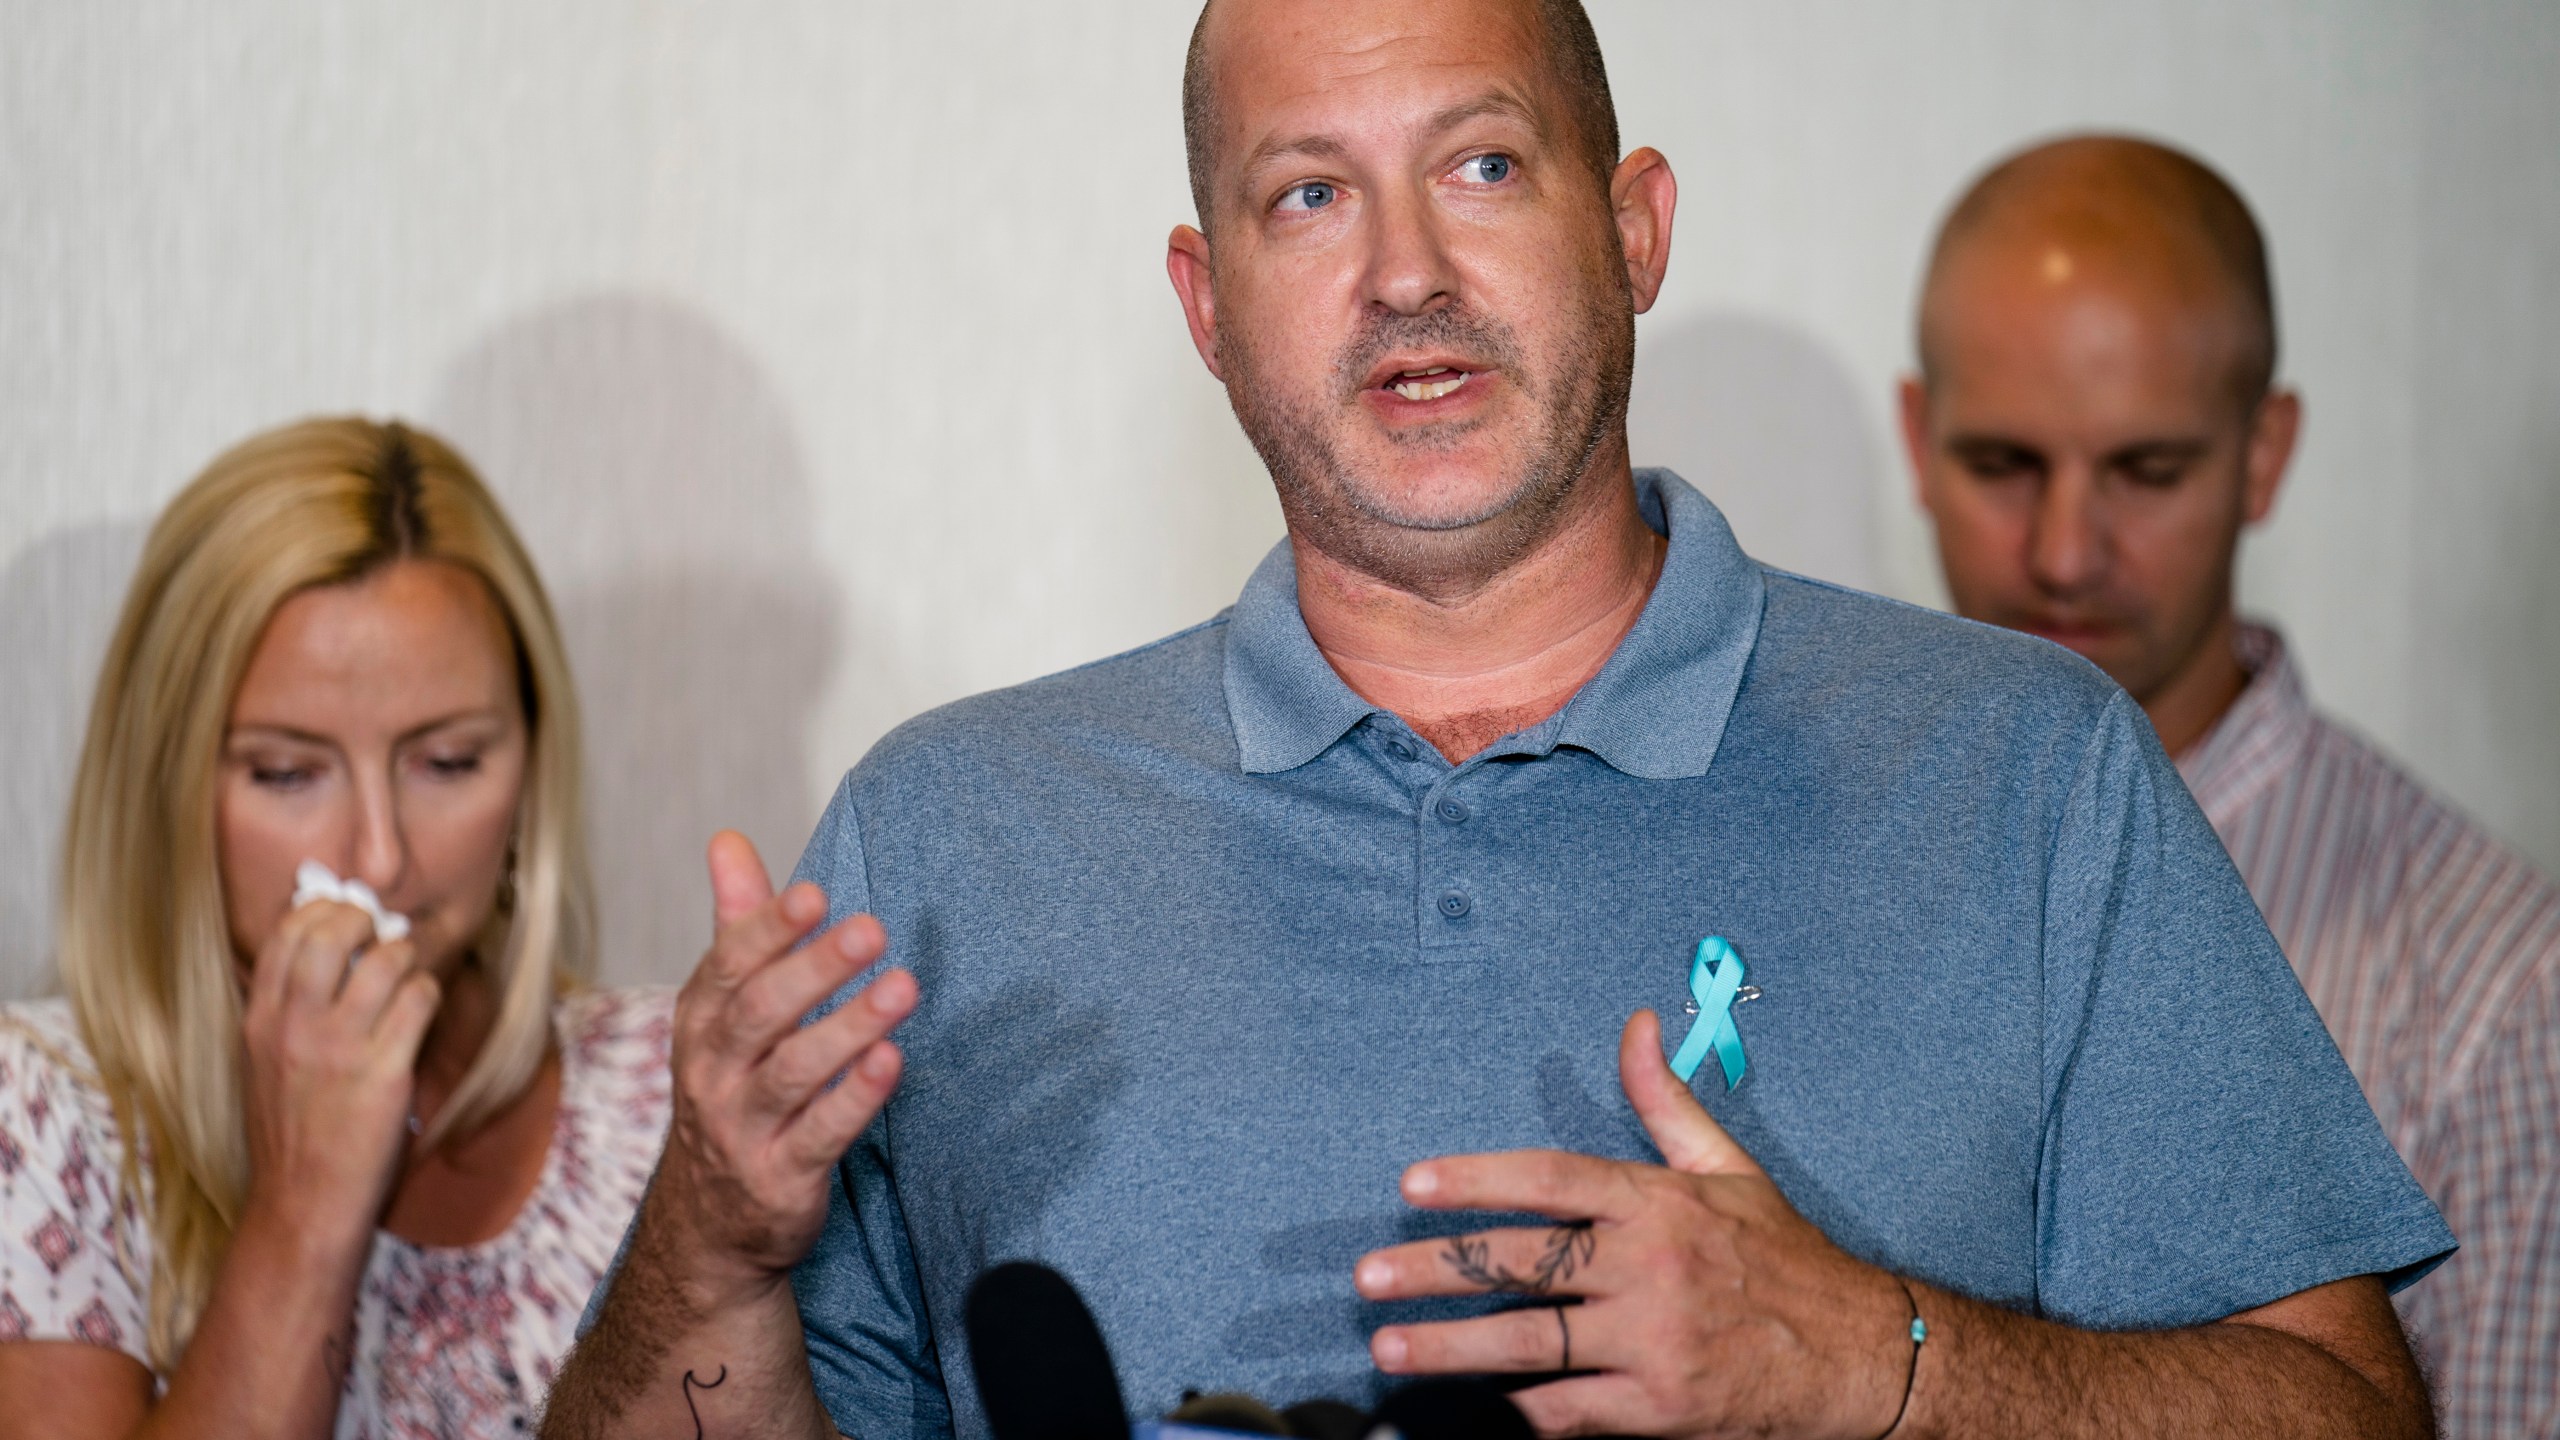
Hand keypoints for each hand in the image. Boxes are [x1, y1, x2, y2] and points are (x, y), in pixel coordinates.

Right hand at [239, 898, 441, 1247]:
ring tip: (407, 976)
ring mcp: (338, 1049)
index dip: (324, 910)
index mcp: (259, 1021)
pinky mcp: (383, 1072)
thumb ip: (286, 1010)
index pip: (286, 933)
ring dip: (406, 958)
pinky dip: (429, 994)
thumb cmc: (292, 1134)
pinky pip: (419, 1000)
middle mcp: (293, 1027)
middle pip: (331, 932)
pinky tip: (422, 1010)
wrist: (302, 1204)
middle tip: (382, 936)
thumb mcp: (264, 1064)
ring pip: (386, 960)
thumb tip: (325, 950)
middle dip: (366, 920)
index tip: (348, 916)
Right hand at [639, 831, 915, 1305]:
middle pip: (760, 1013)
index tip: (814, 893)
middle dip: (816, 968)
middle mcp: (713, 1072)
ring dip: (850, 1026)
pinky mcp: (781, 1179)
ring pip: (794, 1072)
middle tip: (873, 930)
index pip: (728, 965)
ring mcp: (743, 1129)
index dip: (768, 928)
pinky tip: (893, 1061)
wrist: (711, 1222)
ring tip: (903, 988)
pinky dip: (856, 1097)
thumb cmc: (733, 1087)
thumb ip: (737, 925)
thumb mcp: (724, 1009)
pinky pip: (820, 1134)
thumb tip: (728, 839)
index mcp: (701, 1022)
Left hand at [1354, 1012, 1912, 1439]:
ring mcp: (1654, 1342)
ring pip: (1534, 1341)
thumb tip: (1636, 1025)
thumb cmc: (1786, 1260)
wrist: (1862, 1354)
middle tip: (1370, 1274)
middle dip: (1437, 1268)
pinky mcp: (1661, 1406)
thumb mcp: (1727, 1167)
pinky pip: (1573, 1409)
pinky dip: (1524, 1410)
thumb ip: (1665, 1100)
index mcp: (1658, 1205)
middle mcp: (1651, 1269)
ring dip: (1453, 1347)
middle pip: (1526, 1263)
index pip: (1553, 1180)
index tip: (1414, 1185)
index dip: (1479, 1179)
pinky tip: (1478, 1407)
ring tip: (1391, 1345)